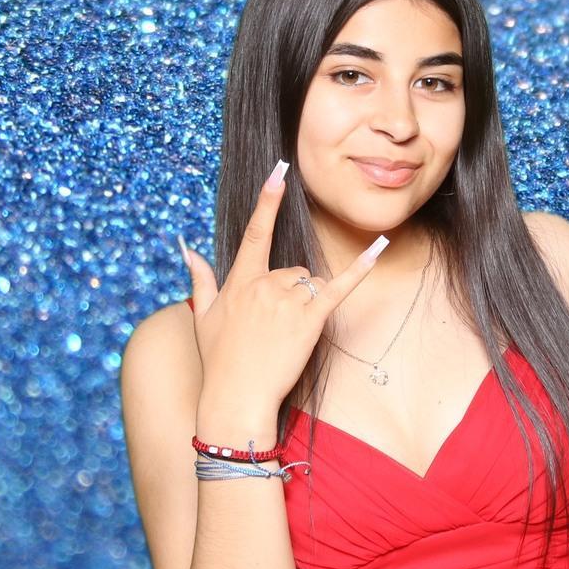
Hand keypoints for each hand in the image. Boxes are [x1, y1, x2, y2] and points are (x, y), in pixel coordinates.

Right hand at [179, 157, 388, 412]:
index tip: (279, 171)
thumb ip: (200, 277)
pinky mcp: (310, 318)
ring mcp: (288, 300)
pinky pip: (340, 286)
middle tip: (274, 329)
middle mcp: (264, 284)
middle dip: (290, 293)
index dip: (268, 201)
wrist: (236, 397)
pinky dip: (361, 267)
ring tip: (287, 336)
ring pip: (311, 284)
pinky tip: (381, 244)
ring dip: (307, 304)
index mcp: (240, 280)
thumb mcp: (202, 316)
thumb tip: (187, 247)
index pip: (256, 233)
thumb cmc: (219, 360)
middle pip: (293, 270)